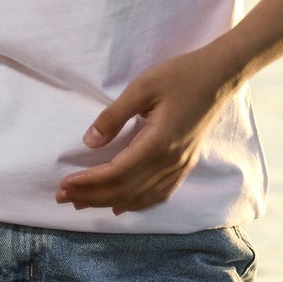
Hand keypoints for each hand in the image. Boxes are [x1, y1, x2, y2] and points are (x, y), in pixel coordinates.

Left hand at [55, 46, 235, 215]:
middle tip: (63, 199)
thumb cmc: (180, 75)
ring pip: (141, 197)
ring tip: (82, 204)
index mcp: (158, 143)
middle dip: (92, 197)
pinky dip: (137, 204)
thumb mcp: (142, 87)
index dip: (89, 182)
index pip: (116, 174)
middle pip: (125, 190)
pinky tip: (121, 206)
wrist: (219, 76)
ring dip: (109, 202)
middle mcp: (170, 162)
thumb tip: (89, 142)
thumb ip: (114, 116)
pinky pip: (160, 194)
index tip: (65, 184)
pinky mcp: (186, 164)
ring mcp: (181, 166)